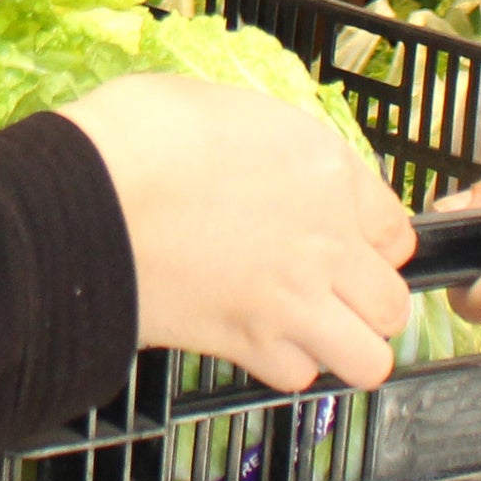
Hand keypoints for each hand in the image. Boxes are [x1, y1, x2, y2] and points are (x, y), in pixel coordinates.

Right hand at [56, 75, 414, 391]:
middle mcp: (326, 241)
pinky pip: (297, 376)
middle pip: (393, 303)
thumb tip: (267, 160)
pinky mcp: (250, 343)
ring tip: (308, 327)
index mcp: (326, 169)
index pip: (395, 227)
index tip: (346, 240)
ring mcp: (294, 300)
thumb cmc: (138, 135)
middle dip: (367, 301)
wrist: (85, 197)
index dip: (370, 239)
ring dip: (343, 346)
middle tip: (328, 290)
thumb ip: (271, 143)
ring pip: (369, 357)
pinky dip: (282, 363)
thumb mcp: (220, 104)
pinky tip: (256, 336)